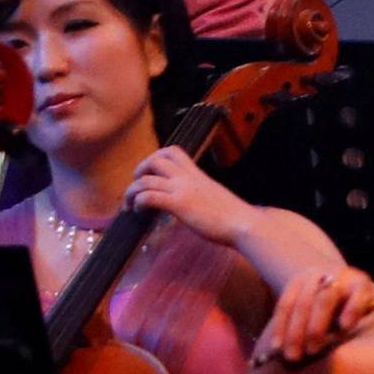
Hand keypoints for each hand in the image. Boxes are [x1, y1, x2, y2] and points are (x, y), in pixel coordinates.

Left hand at [123, 145, 251, 246]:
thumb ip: (201, 194)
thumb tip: (194, 203)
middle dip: (140, 170)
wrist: (242, 222)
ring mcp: (183, 189)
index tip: (152, 174)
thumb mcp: (214, 196)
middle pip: (156, 158)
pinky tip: (139, 211)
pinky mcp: (179, 204)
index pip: (173, 151)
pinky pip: (150, 196)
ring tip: (130, 205)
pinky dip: (138, 201)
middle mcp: (188, 177)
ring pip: (146, 179)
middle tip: (138, 186)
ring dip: (132, 191)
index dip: (156, 157)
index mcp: (196, 174)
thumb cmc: (233, 215)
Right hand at [256, 263, 373, 366]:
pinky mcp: (294, 282)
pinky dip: (279, 328)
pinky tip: (276, 346)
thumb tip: (346, 345)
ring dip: (295, 332)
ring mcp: (313, 277)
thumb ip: (355, 322)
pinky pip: (284, 305)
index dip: (352, 309)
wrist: (330, 277)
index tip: (345, 327)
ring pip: (301, 304)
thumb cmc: (349, 304)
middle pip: (325, 300)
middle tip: (312, 351)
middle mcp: (335, 276)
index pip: (359, 293)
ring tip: (292, 355)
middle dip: (316, 327)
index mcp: (358, 283)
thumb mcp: (361, 308)